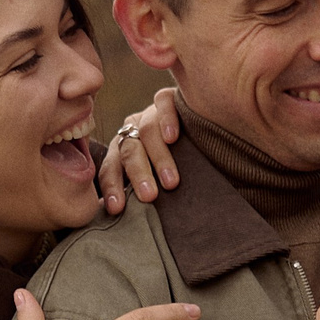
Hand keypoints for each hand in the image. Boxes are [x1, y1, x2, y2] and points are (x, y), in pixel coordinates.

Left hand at [100, 87, 181, 214]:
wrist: (208, 134)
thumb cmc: (179, 169)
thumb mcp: (156, 182)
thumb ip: (143, 193)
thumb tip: (123, 221)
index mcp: (122, 151)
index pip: (111, 169)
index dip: (113, 188)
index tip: (117, 209)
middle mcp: (132, 130)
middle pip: (129, 151)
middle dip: (138, 176)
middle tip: (149, 197)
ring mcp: (150, 113)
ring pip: (147, 131)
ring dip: (159, 158)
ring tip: (171, 182)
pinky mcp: (170, 98)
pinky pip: (163, 103)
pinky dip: (167, 119)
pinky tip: (172, 137)